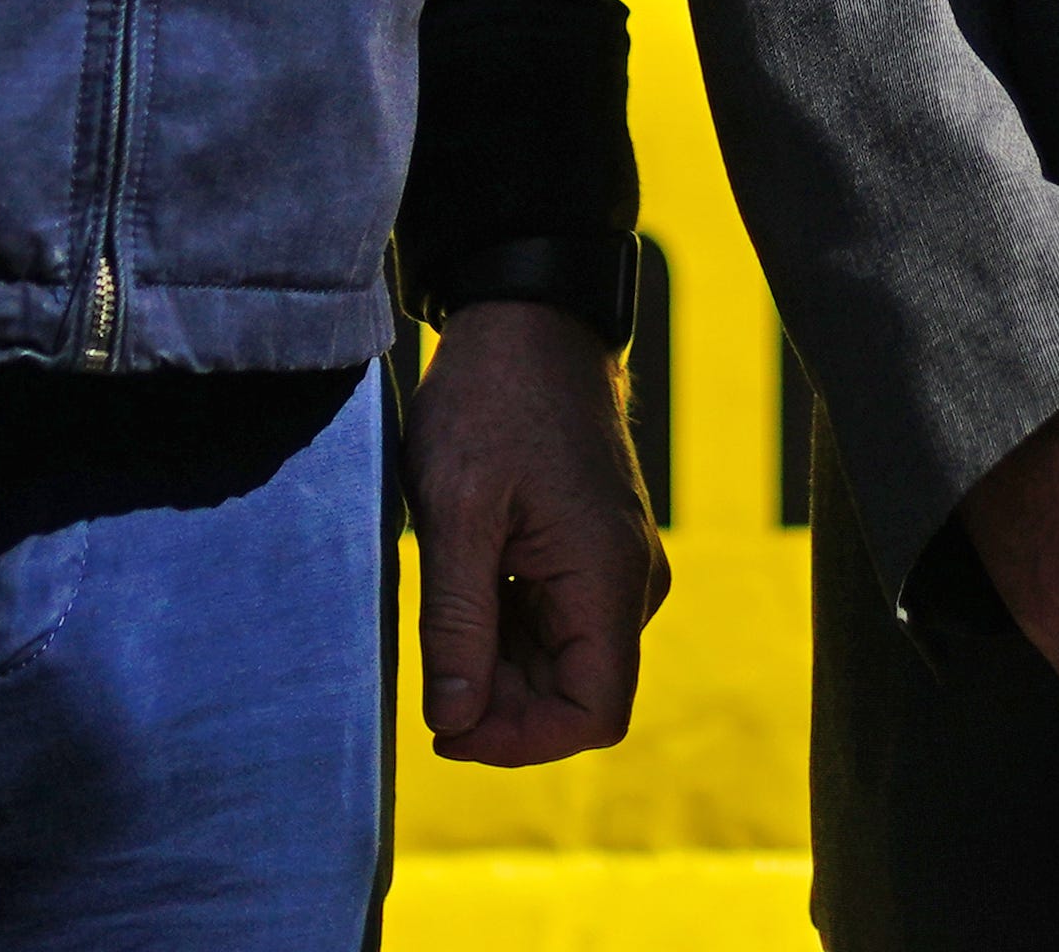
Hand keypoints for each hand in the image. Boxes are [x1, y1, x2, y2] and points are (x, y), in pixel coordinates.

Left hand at [412, 297, 664, 764]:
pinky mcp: (597, 552)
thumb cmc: (490, 402)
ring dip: (498, 662)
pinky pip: (559, 624)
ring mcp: (618, 566)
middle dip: (499, 701)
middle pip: (574, 694)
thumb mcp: (455, 513)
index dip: (519, 739)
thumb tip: (455, 722)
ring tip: (441, 601)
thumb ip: (458, 624)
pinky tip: (464, 581)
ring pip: (562, 663)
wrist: (528, 319)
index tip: (446, 724)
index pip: (593, 715)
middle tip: (427, 661)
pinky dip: (507, 628)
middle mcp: (631, 582)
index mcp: (609, 577)